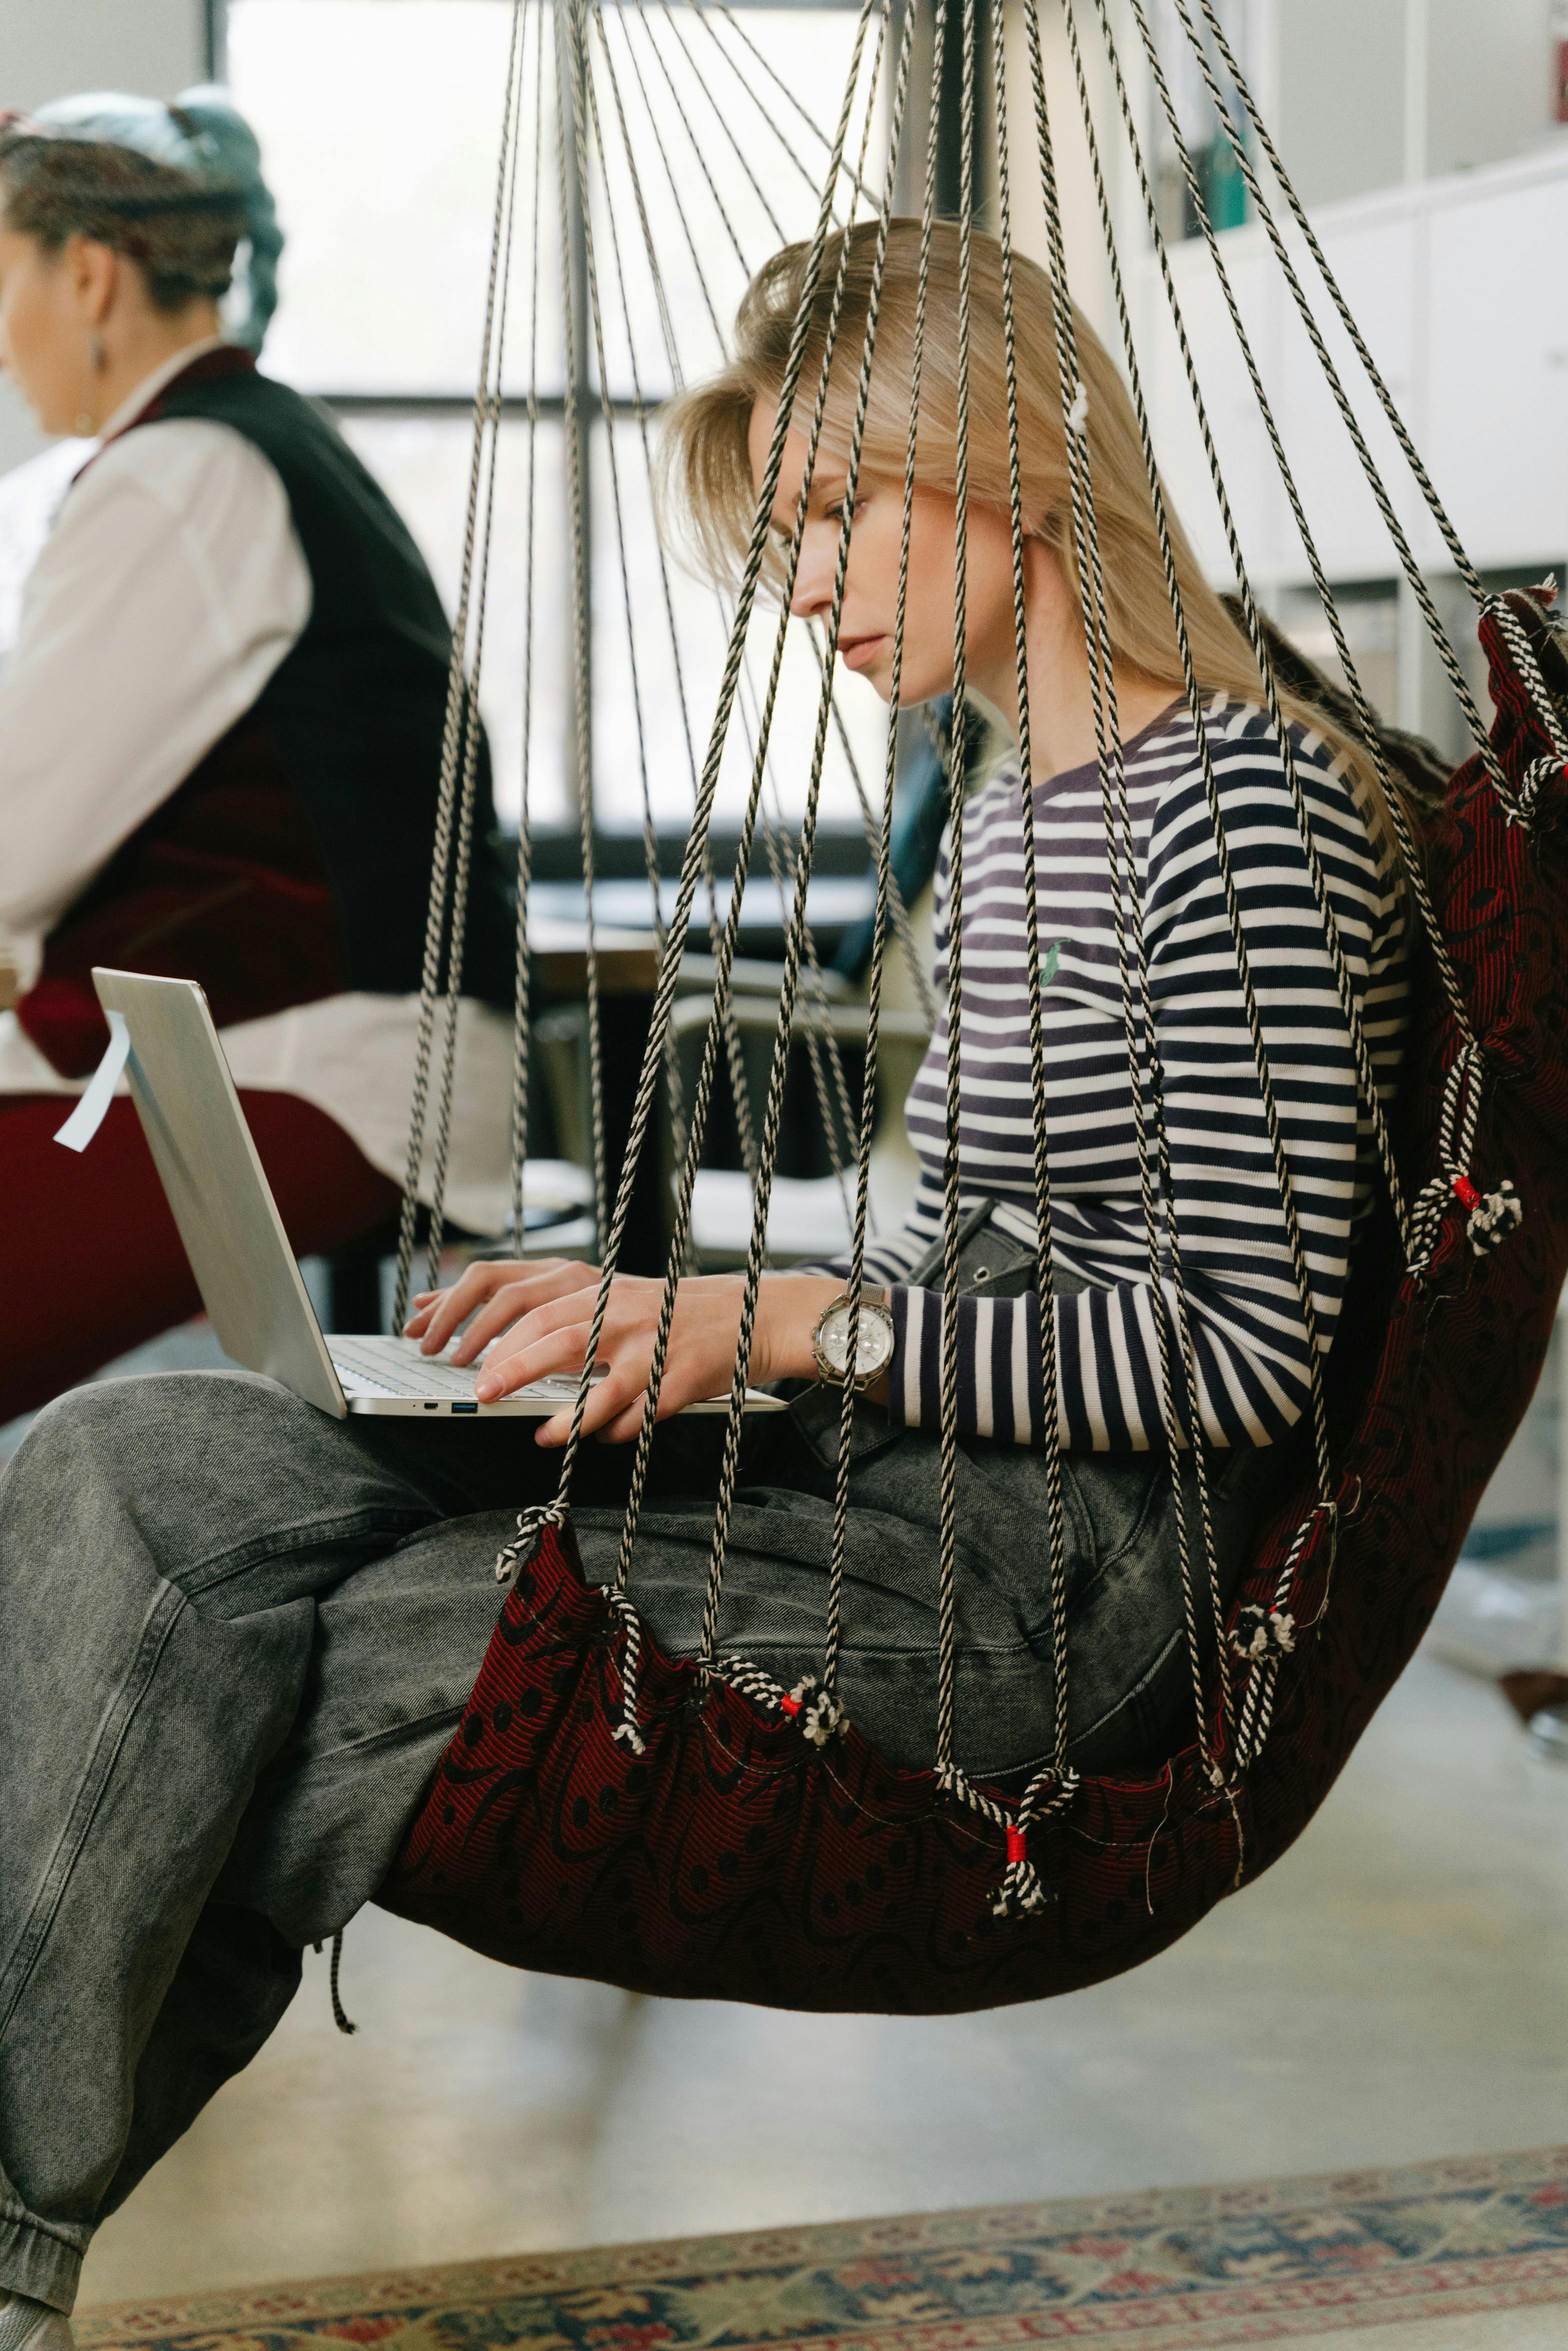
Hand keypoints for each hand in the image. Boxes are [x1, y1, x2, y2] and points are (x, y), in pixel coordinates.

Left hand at [408, 1260, 840, 1443]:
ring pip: (582, 1356)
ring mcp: (646, 1337)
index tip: (429, 1338)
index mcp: (591, 1283)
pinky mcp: (674, 1374)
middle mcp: (615, 1303)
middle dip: (499, 1353)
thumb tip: (456, 1325)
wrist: (750, 1317)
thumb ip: (543, 1312)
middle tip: (470, 1385)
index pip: (514, 1286)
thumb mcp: (604, 1301)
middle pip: (543, 1319)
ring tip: (509, 1409)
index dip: (465, 1311)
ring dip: (538, 1384)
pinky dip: (596, 1423)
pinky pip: (628, 1404)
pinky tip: (570, 1436)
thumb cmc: (664, 1316)